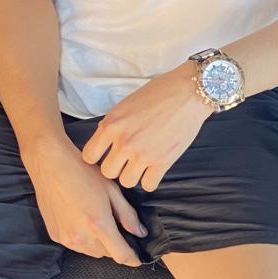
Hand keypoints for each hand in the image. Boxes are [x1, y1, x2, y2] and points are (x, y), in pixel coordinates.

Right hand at [22, 136, 149, 266]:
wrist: (50, 165)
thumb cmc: (83, 173)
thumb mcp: (112, 190)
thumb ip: (128, 215)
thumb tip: (140, 233)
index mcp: (98, 224)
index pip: (120, 255)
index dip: (132, 259)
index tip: (138, 258)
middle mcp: (81, 236)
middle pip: (106, 254)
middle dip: (114, 245)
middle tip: (114, 226)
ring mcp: (66, 238)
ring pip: (91, 251)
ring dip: (98, 243)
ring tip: (96, 220)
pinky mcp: (55, 235)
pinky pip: (76, 245)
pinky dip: (83, 238)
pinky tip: (81, 219)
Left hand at [80, 63, 214, 191]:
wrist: (189, 92)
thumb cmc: (158, 93)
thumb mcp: (125, 105)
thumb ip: (113, 125)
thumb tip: (103, 140)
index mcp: (111, 125)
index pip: (89, 156)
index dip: (97, 156)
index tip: (105, 153)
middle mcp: (124, 142)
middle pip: (107, 172)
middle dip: (115, 166)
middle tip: (125, 159)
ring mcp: (143, 154)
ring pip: (126, 182)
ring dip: (132, 174)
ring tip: (140, 164)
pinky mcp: (163, 162)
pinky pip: (148, 185)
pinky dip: (150, 179)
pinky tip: (154, 168)